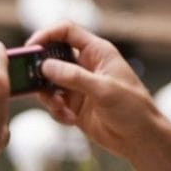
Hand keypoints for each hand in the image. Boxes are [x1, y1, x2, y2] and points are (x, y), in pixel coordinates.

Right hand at [26, 22, 157, 159]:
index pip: (66, 32)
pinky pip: (53, 103)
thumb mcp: (103, 90)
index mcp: (97, 52)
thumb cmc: (132, 108)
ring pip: (48, 82)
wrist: (139, 138)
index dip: (46, 35)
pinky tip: (70, 120)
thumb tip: (45, 66)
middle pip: (51, 56)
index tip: (31, 48)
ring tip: (60, 109)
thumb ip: (74, 77)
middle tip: (33, 82)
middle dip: (41, 70)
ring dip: (48, 97)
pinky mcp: (72, 105)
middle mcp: (85, 65)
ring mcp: (77, 85)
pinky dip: (55, 111)